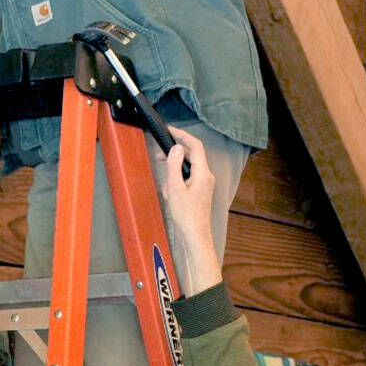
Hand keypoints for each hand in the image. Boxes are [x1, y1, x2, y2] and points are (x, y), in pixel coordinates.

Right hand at [157, 128, 220, 294]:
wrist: (195, 235)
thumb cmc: (186, 215)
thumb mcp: (175, 188)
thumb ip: (175, 165)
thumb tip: (177, 148)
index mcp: (203, 173)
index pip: (195, 146)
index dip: (182, 135)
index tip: (170, 130)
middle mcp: (206, 176)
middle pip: (191, 156)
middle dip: (174, 155)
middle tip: (159, 155)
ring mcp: (204, 184)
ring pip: (187, 169)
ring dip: (174, 174)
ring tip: (167, 189)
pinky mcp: (200, 191)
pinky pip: (186, 180)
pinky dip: (176, 184)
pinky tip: (171, 196)